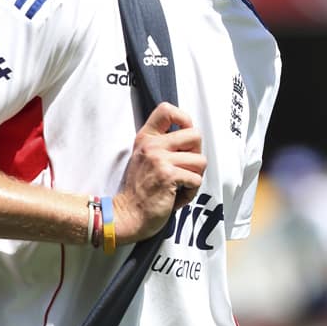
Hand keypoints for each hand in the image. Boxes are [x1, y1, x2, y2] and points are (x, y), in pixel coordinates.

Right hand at [112, 102, 205, 243]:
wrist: (126, 216)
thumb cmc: (140, 190)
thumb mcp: (145, 158)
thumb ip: (162, 144)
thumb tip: (192, 137)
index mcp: (146, 138)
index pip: (166, 110)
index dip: (184, 118)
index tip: (185, 136)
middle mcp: (152, 145)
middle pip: (196, 135)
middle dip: (197, 155)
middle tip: (185, 169)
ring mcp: (160, 159)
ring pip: (201, 160)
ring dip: (195, 178)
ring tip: (179, 187)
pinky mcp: (168, 175)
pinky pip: (196, 179)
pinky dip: (191, 193)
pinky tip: (176, 197)